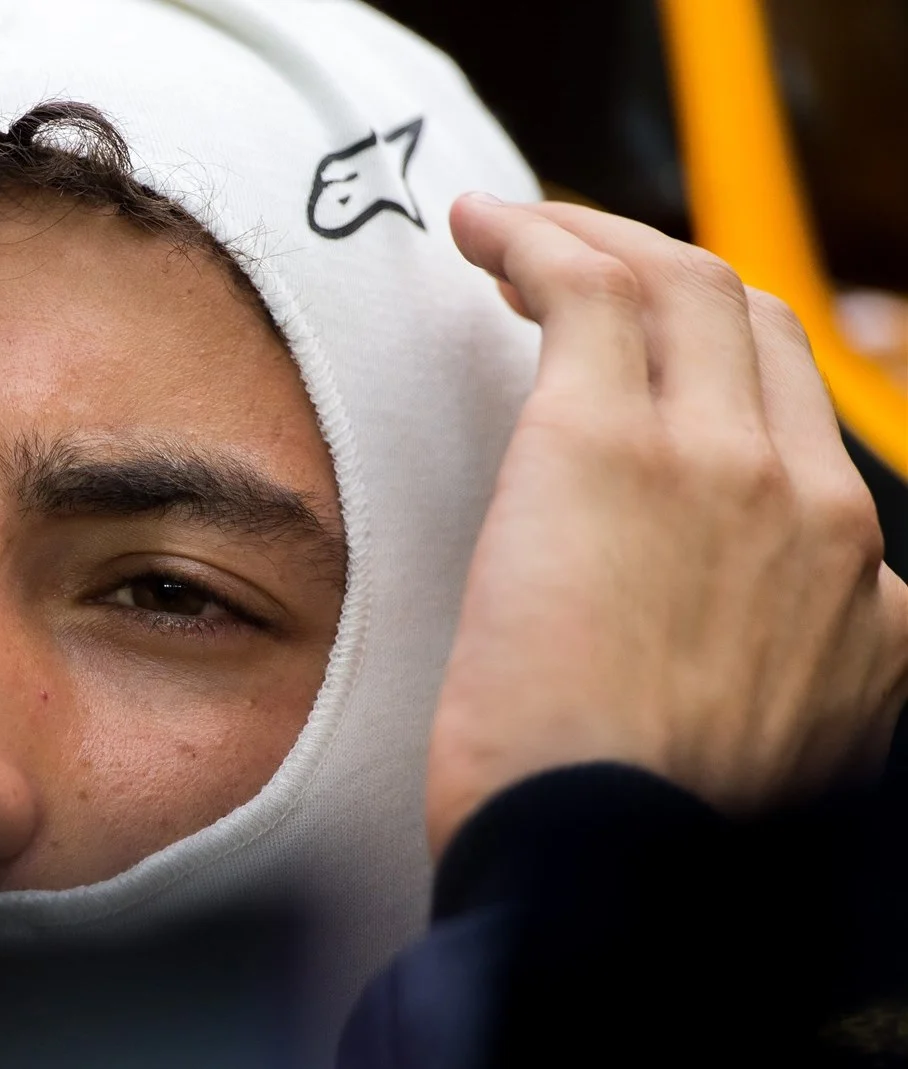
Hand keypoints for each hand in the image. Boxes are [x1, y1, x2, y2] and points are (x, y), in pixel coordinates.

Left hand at [428, 196, 907, 854]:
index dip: (725, 366)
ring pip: (682, 286)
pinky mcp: (606, 442)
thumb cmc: (647, 853)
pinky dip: (536, 238)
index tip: (653, 355)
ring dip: (596, 237)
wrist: (612, 882)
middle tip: (575, 265)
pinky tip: (483, 233)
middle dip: (666, 275)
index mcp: (860, 597)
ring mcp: (722, 465)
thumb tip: (737, 657)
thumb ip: (791, 684)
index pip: (802, 427)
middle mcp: (815, 510)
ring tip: (518, 234)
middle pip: (758, 330)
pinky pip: (587, 287)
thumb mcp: (778, 768)